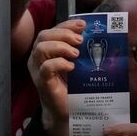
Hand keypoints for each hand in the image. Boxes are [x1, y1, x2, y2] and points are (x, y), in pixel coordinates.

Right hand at [27, 19, 84, 135]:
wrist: (70, 110)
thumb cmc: (74, 85)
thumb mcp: (80, 63)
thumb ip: (82, 50)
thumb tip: (98, 35)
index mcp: (48, 50)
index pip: (52, 30)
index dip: (66, 24)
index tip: (83, 25)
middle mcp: (39, 58)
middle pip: (44, 35)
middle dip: (64, 34)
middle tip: (80, 41)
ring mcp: (38, 70)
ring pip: (41, 48)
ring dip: (61, 47)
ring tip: (76, 54)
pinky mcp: (42, 83)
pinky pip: (46, 68)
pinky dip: (60, 63)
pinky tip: (72, 67)